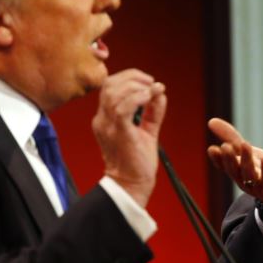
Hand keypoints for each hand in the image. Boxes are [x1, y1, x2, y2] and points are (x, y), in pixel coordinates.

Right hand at [92, 69, 166, 207]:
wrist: (132, 185)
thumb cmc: (137, 162)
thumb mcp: (147, 130)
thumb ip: (152, 111)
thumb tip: (160, 92)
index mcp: (105, 118)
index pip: (109, 86)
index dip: (129, 77)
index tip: (149, 82)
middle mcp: (102, 120)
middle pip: (109, 84)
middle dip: (133, 77)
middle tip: (152, 84)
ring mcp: (108, 126)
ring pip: (114, 92)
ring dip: (137, 86)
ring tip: (152, 91)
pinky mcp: (118, 133)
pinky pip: (122, 108)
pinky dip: (137, 98)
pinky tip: (149, 98)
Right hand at [206, 118, 262, 219]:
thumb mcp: (248, 154)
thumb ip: (231, 138)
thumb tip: (211, 121)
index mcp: (238, 172)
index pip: (225, 166)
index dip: (218, 159)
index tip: (212, 149)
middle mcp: (246, 181)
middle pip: (235, 171)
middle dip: (230, 159)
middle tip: (226, 146)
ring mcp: (260, 187)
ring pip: (250, 175)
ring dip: (247, 161)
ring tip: (246, 144)